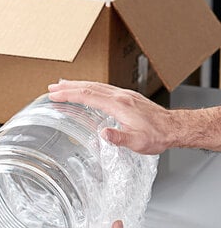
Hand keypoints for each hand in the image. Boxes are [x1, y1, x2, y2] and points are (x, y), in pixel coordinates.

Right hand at [48, 80, 173, 154]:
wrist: (174, 127)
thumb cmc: (157, 135)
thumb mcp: (138, 142)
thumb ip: (120, 138)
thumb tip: (102, 134)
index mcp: (119, 105)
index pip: (88, 96)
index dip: (69, 94)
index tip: (55, 95)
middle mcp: (120, 96)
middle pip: (89, 87)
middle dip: (68, 86)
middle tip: (52, 87)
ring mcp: (123, 95)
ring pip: (96, 85)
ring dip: (77, 85)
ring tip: (63, 86)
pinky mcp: (127, 97)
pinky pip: (103, 88)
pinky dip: (89, 87)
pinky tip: (86, 90)